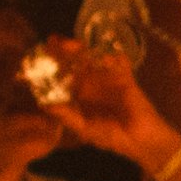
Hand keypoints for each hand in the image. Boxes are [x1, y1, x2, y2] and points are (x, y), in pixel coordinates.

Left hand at [42, 41, 180, 168]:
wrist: (139, 139)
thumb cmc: (109, 136)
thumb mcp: (83, 128)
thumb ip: (66, 115)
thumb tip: (44, 105)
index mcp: (77, 93)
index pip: (61, 74)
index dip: (51, 64)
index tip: (41, 54)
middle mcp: (90, 82)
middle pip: (75, 61)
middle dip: (64, 50)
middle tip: (55, 41)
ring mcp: (107, 78)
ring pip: (94, 57)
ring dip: (84, 49)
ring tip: (74, 45)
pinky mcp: (125, 77)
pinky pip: (120, 62)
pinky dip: (114, 57)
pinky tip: (106, 58)